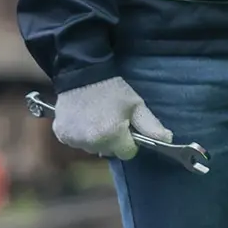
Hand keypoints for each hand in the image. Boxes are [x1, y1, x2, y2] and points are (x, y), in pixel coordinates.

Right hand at [51, 77, 172, 160]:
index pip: (127, 153)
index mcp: (111, 136)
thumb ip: (151, 126)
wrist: (82, 74)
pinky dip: (80, 134)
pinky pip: (76, 142)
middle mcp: (91, 143)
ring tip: (96, 117)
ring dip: (96, 138)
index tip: (126, 127)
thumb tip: (167, 141)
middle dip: (113, 140)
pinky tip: (83, 119)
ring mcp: (73, 140)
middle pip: (109, 152)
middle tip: (111, 119)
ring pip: (92, 148)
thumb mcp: (136, 105)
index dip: (129, 141)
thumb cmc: (113, 89)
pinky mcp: (61, 135)